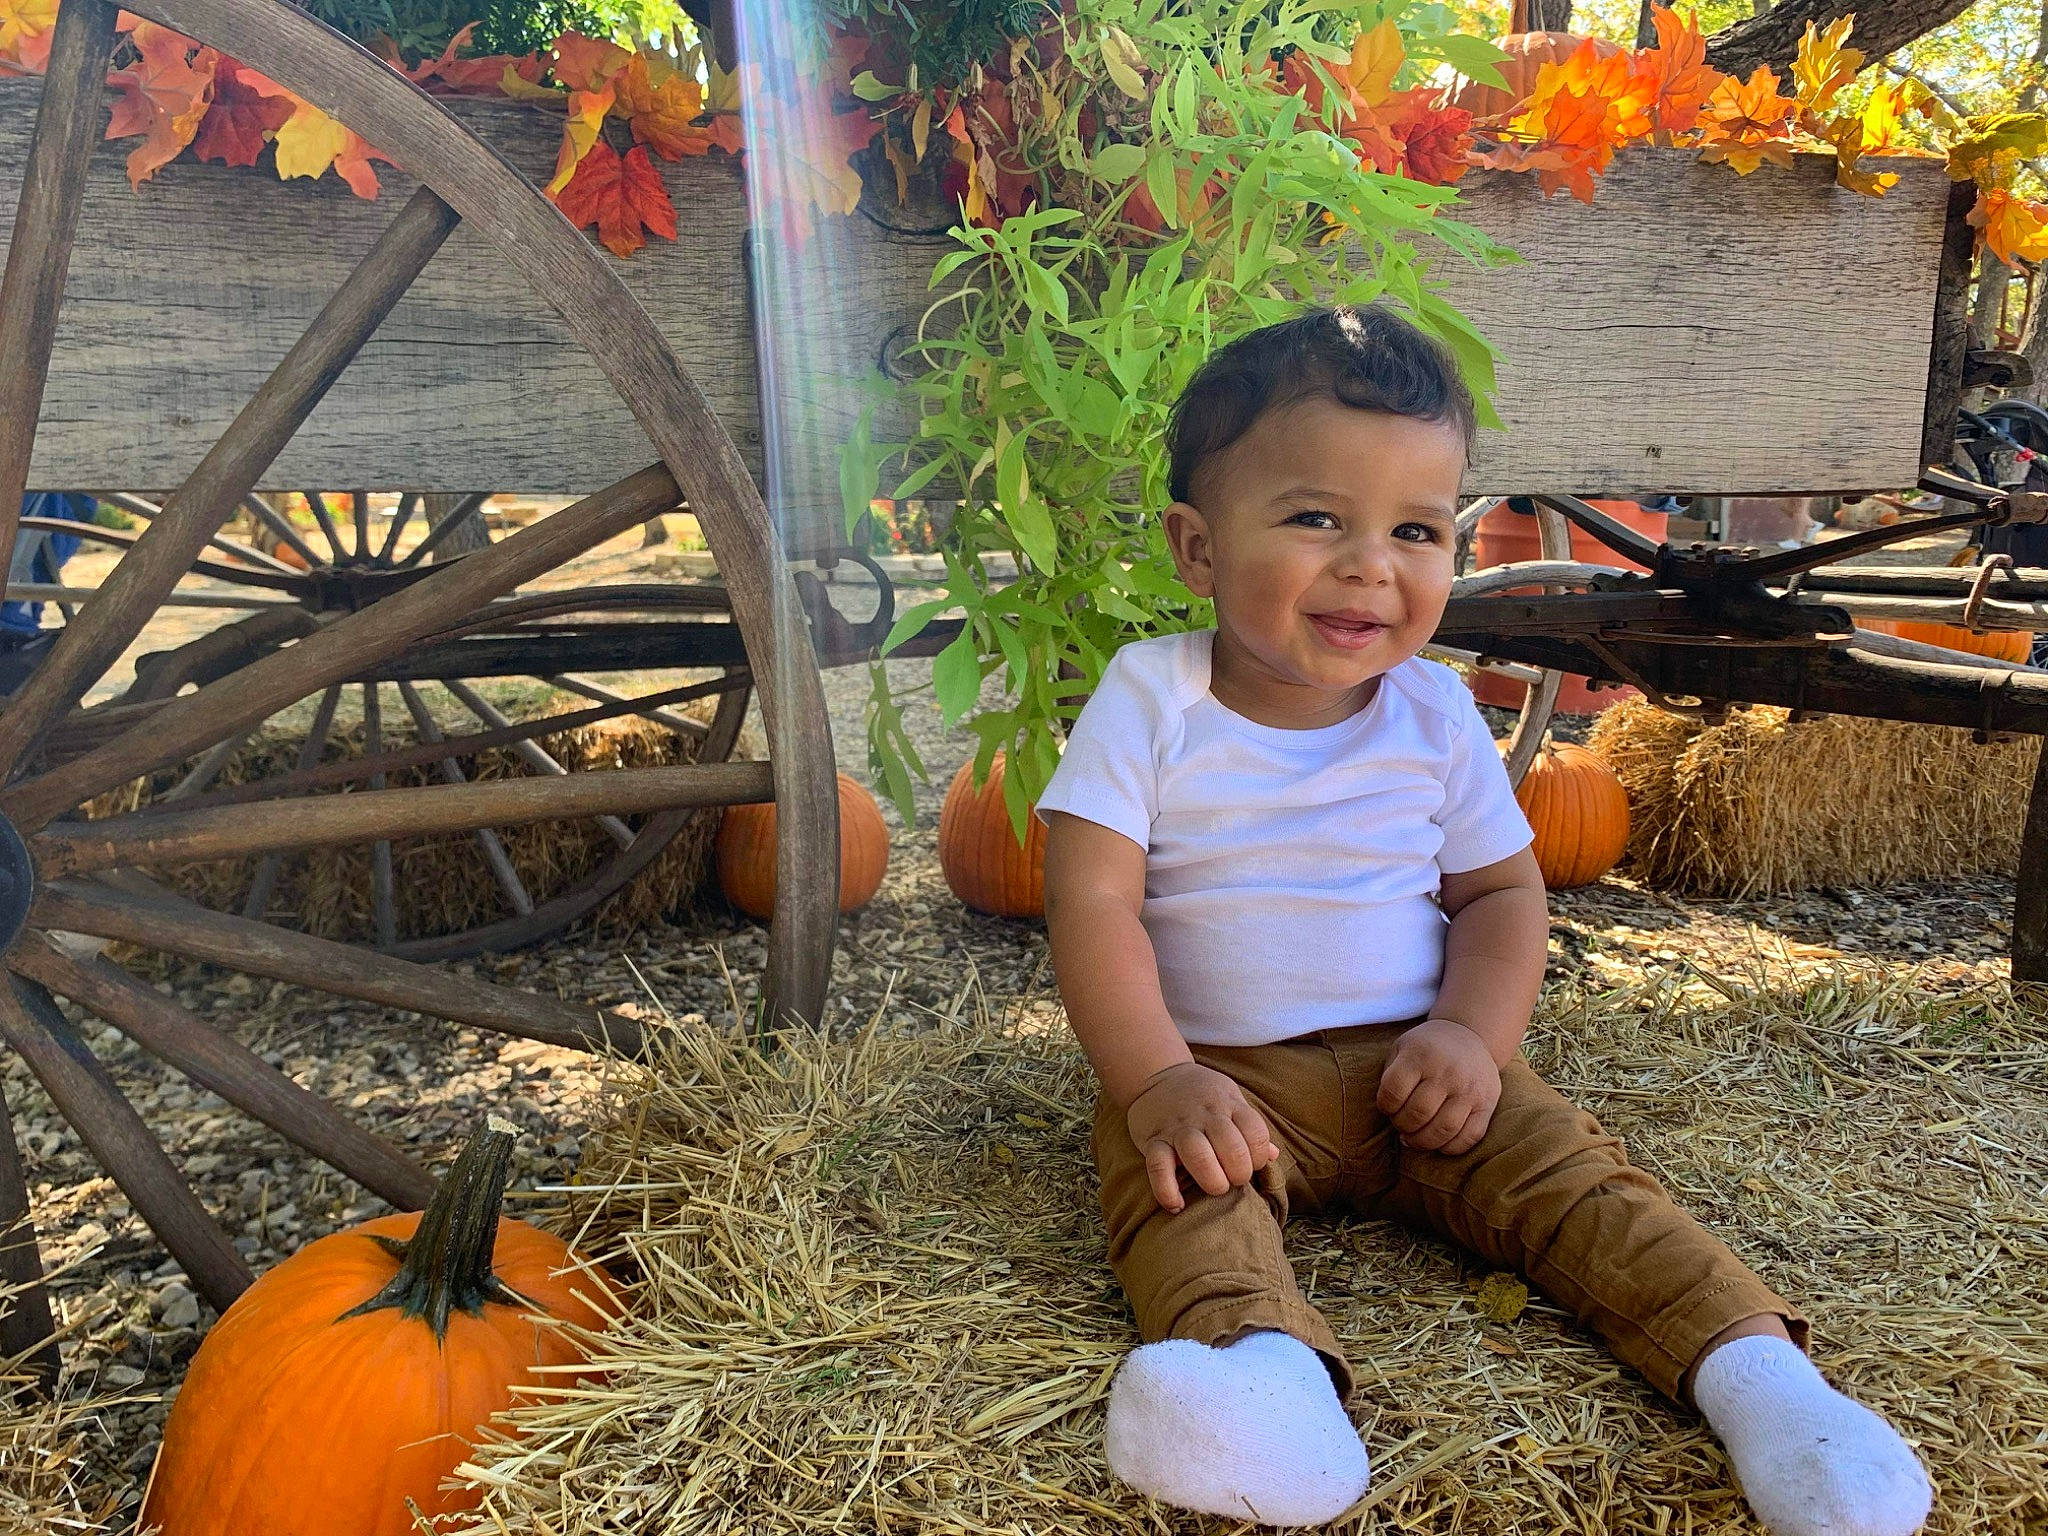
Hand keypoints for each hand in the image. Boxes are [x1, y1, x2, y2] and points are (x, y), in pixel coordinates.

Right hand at [1125, 1061, 1279, 1212]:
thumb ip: (1249, 1126)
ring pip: (1197, 1154)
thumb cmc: (1201, 1095)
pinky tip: (1177, 1205)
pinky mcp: (1153, 1140)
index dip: (1258, 1156)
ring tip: (1216, 1188)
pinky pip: (1158, 1167)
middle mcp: (1205, 1114)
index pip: (1255, 1132)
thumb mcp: (1230, 1098)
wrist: (1156, 1075)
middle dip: (1239, 1172)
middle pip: (1230, 1146)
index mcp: (1228, 1104)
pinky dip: (1167, 1190)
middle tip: (1235, 1179)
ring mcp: (1178, 1127)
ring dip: (1212, 1179)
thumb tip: (1272, 1155)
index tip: (1251, 1164)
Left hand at [1377, 1019, 1501, 1154]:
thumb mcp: (1402, 1049)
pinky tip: (1439, 1141)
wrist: (1470, 1035)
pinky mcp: (1488, 1104)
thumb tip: (1389, 1115)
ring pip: (1443, 1130)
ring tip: (1414, 1137)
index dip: (1385, 1106)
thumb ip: (1390, 1077)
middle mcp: (1447, 1072)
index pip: (1393, 1092)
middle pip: (1417, 1114)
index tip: (1388, 1106)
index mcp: (1421, 1055)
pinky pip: (1469, 1137)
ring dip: (1422, 1142)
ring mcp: (1470, 1089)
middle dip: (1402, 1126)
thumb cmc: (1427, 1049)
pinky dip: (1450, 1148)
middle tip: (1402, 1123)